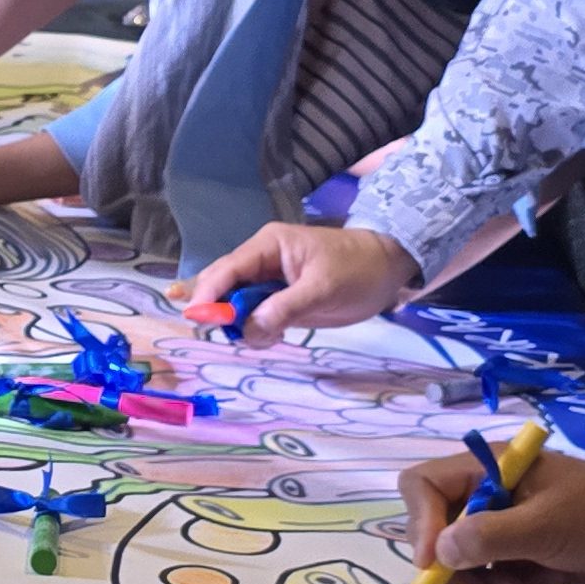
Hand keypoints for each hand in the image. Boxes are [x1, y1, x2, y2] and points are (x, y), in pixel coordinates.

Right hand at [178, 220, 420, 340]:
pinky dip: (257, 332)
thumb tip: (249, 328)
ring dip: (242, 326)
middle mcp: (261, 262)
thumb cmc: (358, 269)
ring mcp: (269, 283)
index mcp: (268, 246)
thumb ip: (285, 307)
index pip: (227, 269)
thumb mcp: (323, 288)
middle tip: (232, 336)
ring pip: (236, 307)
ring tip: (269, 337)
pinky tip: (273, 337)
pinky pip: (254, 318)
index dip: (208, 294)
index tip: (196, 319)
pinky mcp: (279, 301)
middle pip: (223, 288)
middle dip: (221, 313)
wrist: (388, 270)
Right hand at [395, 442, 584, 583]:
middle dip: (458, 570)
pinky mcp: (521, 554)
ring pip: (466, 565)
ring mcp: (504, 527)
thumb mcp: (544, 524)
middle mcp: (486, 496)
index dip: (420, 524)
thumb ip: (488, 536)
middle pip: (438, 535)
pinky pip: (496, 579)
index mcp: (486, 471)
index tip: (434, 563)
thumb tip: (439, 551)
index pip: (423, 486)